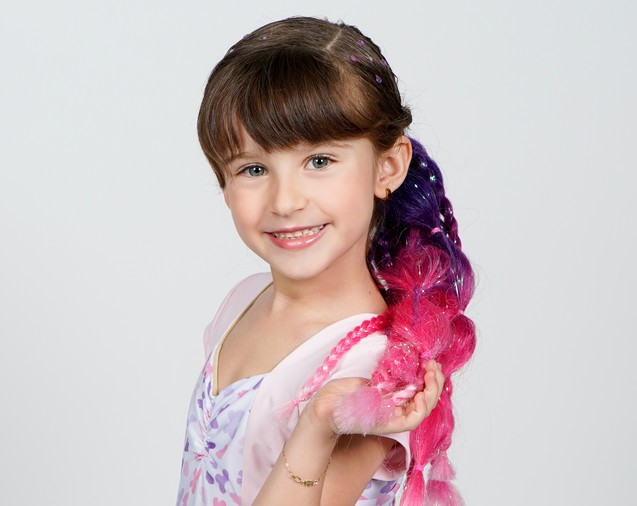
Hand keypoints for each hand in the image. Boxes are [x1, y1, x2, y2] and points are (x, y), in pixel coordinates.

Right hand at [307, 360, 444, 435]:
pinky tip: (420, 363)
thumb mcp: (344, 412)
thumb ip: (358, 407)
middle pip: (422, 404)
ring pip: (418, 391)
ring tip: (432, 364)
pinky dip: (415, 373)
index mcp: (388, 422)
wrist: (323, 407)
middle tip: (433, 368)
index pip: (414, 419)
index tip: (419, 392)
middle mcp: (394, 412)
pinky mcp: (385, 387)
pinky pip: (406, 381)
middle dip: (432, 387)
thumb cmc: (333, 415)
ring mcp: (391, 399)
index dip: (422, 407)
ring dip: (428, 378)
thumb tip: (373, 400)